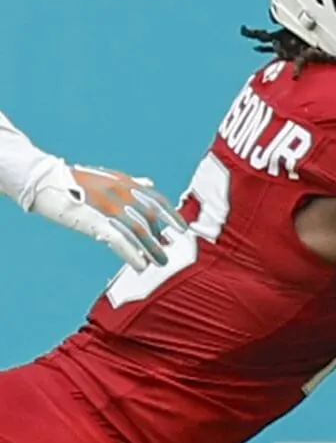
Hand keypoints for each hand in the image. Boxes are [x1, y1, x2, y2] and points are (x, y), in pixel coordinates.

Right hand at [30, 162, 187, 270]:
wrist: (46, 180)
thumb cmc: (77, 179)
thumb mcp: (109, 176)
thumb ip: (132, 182)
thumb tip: (150, 183)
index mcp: (126, 183)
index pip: (157, 200)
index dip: (172, 215)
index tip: (182, 228)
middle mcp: (122, 194)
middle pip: (149, 220)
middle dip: (159, 238)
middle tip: (166, 252)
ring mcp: (109, 208)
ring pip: (139, 234)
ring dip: (151, 250)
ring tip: (159, 263)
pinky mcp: (96, 221)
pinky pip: (120, 242)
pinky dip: (132, 255)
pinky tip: (140, 266)